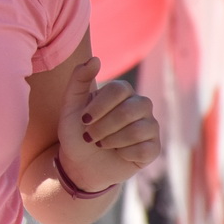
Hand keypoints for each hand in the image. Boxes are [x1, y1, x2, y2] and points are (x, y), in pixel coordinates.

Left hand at [55, 56, 160, 190]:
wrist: (80, 164)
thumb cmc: (77, 132)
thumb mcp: (70, 106)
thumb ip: (79, 80)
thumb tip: (95, 59)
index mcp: (122, 92)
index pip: (119, 89)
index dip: (100, 106)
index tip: (84, 119)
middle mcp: (140, 106)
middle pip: (131, 109)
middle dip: (104, 126)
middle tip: (90, 136)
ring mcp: (149, 127)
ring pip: (139, 130)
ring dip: (112, 140)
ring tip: (101, 144)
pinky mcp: (153, 148)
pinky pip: (144, 149)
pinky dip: (125, 154)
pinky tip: (118, 154)